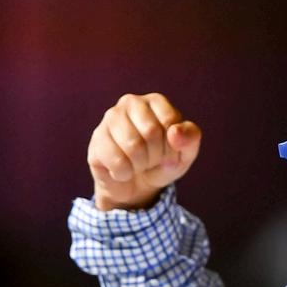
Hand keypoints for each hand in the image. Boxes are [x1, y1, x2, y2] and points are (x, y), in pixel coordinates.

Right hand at [87, 92, 202, 210]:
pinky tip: (123, 171)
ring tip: (138, 164)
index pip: (170, 121)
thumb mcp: (185, 153)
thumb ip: (190, 138)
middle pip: (151, 132)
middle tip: (151, 160)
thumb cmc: (162, 162)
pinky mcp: (97, 139)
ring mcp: (110, 119)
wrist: (135, 185)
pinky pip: (116, 161)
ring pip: (133, 146)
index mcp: (155, 101)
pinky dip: (124, 174)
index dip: (173, 145)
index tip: (168, 151)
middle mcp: (130, 103)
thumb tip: (175, 132)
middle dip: (156, 156)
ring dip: (140, 165)